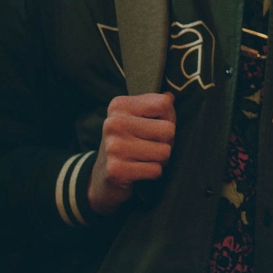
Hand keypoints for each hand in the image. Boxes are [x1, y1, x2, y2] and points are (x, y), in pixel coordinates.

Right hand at [87, 92, 175, 215]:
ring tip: (145, 158)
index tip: (154, 126)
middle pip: (168, 130)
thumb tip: (170, 97)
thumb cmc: (129, 141)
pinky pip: (156, 170)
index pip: (164, 104)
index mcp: (119, 106)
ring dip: (160, 159)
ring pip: (165, 151)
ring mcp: (113, 147)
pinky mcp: (116, 170)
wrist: (102, 175)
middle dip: (166, 142)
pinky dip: (153, 173)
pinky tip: (139, 170)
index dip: (169, 118)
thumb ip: (156, 105)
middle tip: (150, 146)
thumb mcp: (139, 118)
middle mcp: (113, 123)